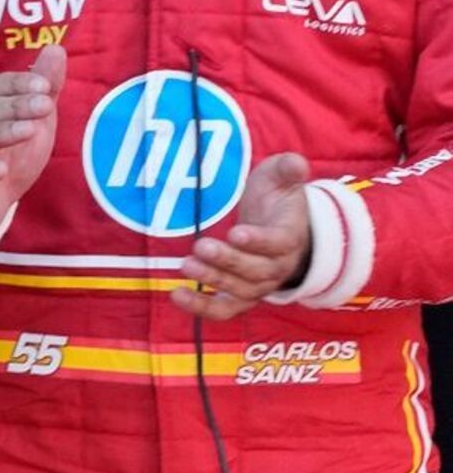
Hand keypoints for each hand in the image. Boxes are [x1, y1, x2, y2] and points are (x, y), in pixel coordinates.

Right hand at [0, 42, 66, 248]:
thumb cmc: (10, 155)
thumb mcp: (33, 120)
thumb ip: (44, 86)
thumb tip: (56, 47)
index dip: (19, 84)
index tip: (44, 84)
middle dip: (17, 105)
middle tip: (45, 104)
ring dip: (4, 133)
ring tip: (28, 130)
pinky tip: (0, 169)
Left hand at [178, 150, 315, 318]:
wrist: (284, 228)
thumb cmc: (279, 200)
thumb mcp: (282, 179)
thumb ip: (288, 170)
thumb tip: (296, 163)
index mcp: (290, 237)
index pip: (279, 244)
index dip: (259, 241)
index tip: (236, 233)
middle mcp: (278, 266)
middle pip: (258, 271)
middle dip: (229, 261)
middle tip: (201, 247)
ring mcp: (260, 284)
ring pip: (242, 291)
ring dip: (214, 281)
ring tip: (186, 265)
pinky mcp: (242, 294)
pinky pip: (227, 309)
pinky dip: (204, 308)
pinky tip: (177, 296)